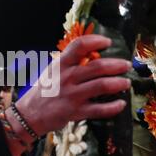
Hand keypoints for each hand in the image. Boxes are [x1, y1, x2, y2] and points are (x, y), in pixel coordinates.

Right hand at [15, 35, 131, 134]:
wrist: (29, 114)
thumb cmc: (43, 90)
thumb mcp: (52, 72)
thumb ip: (69, 63)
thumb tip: (92, 55)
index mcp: (60, 64)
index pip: (79, 46)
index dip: (96, 41)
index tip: (107, 42)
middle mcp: (67, 78)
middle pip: (97, 66)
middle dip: (116, 65)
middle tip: (126, 65)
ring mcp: (72, 95)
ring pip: (102, 86)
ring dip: (119, 83)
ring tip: (126, 83)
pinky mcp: (75, 112)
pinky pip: (99, 109)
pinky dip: (113, 107)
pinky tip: (120, 104)